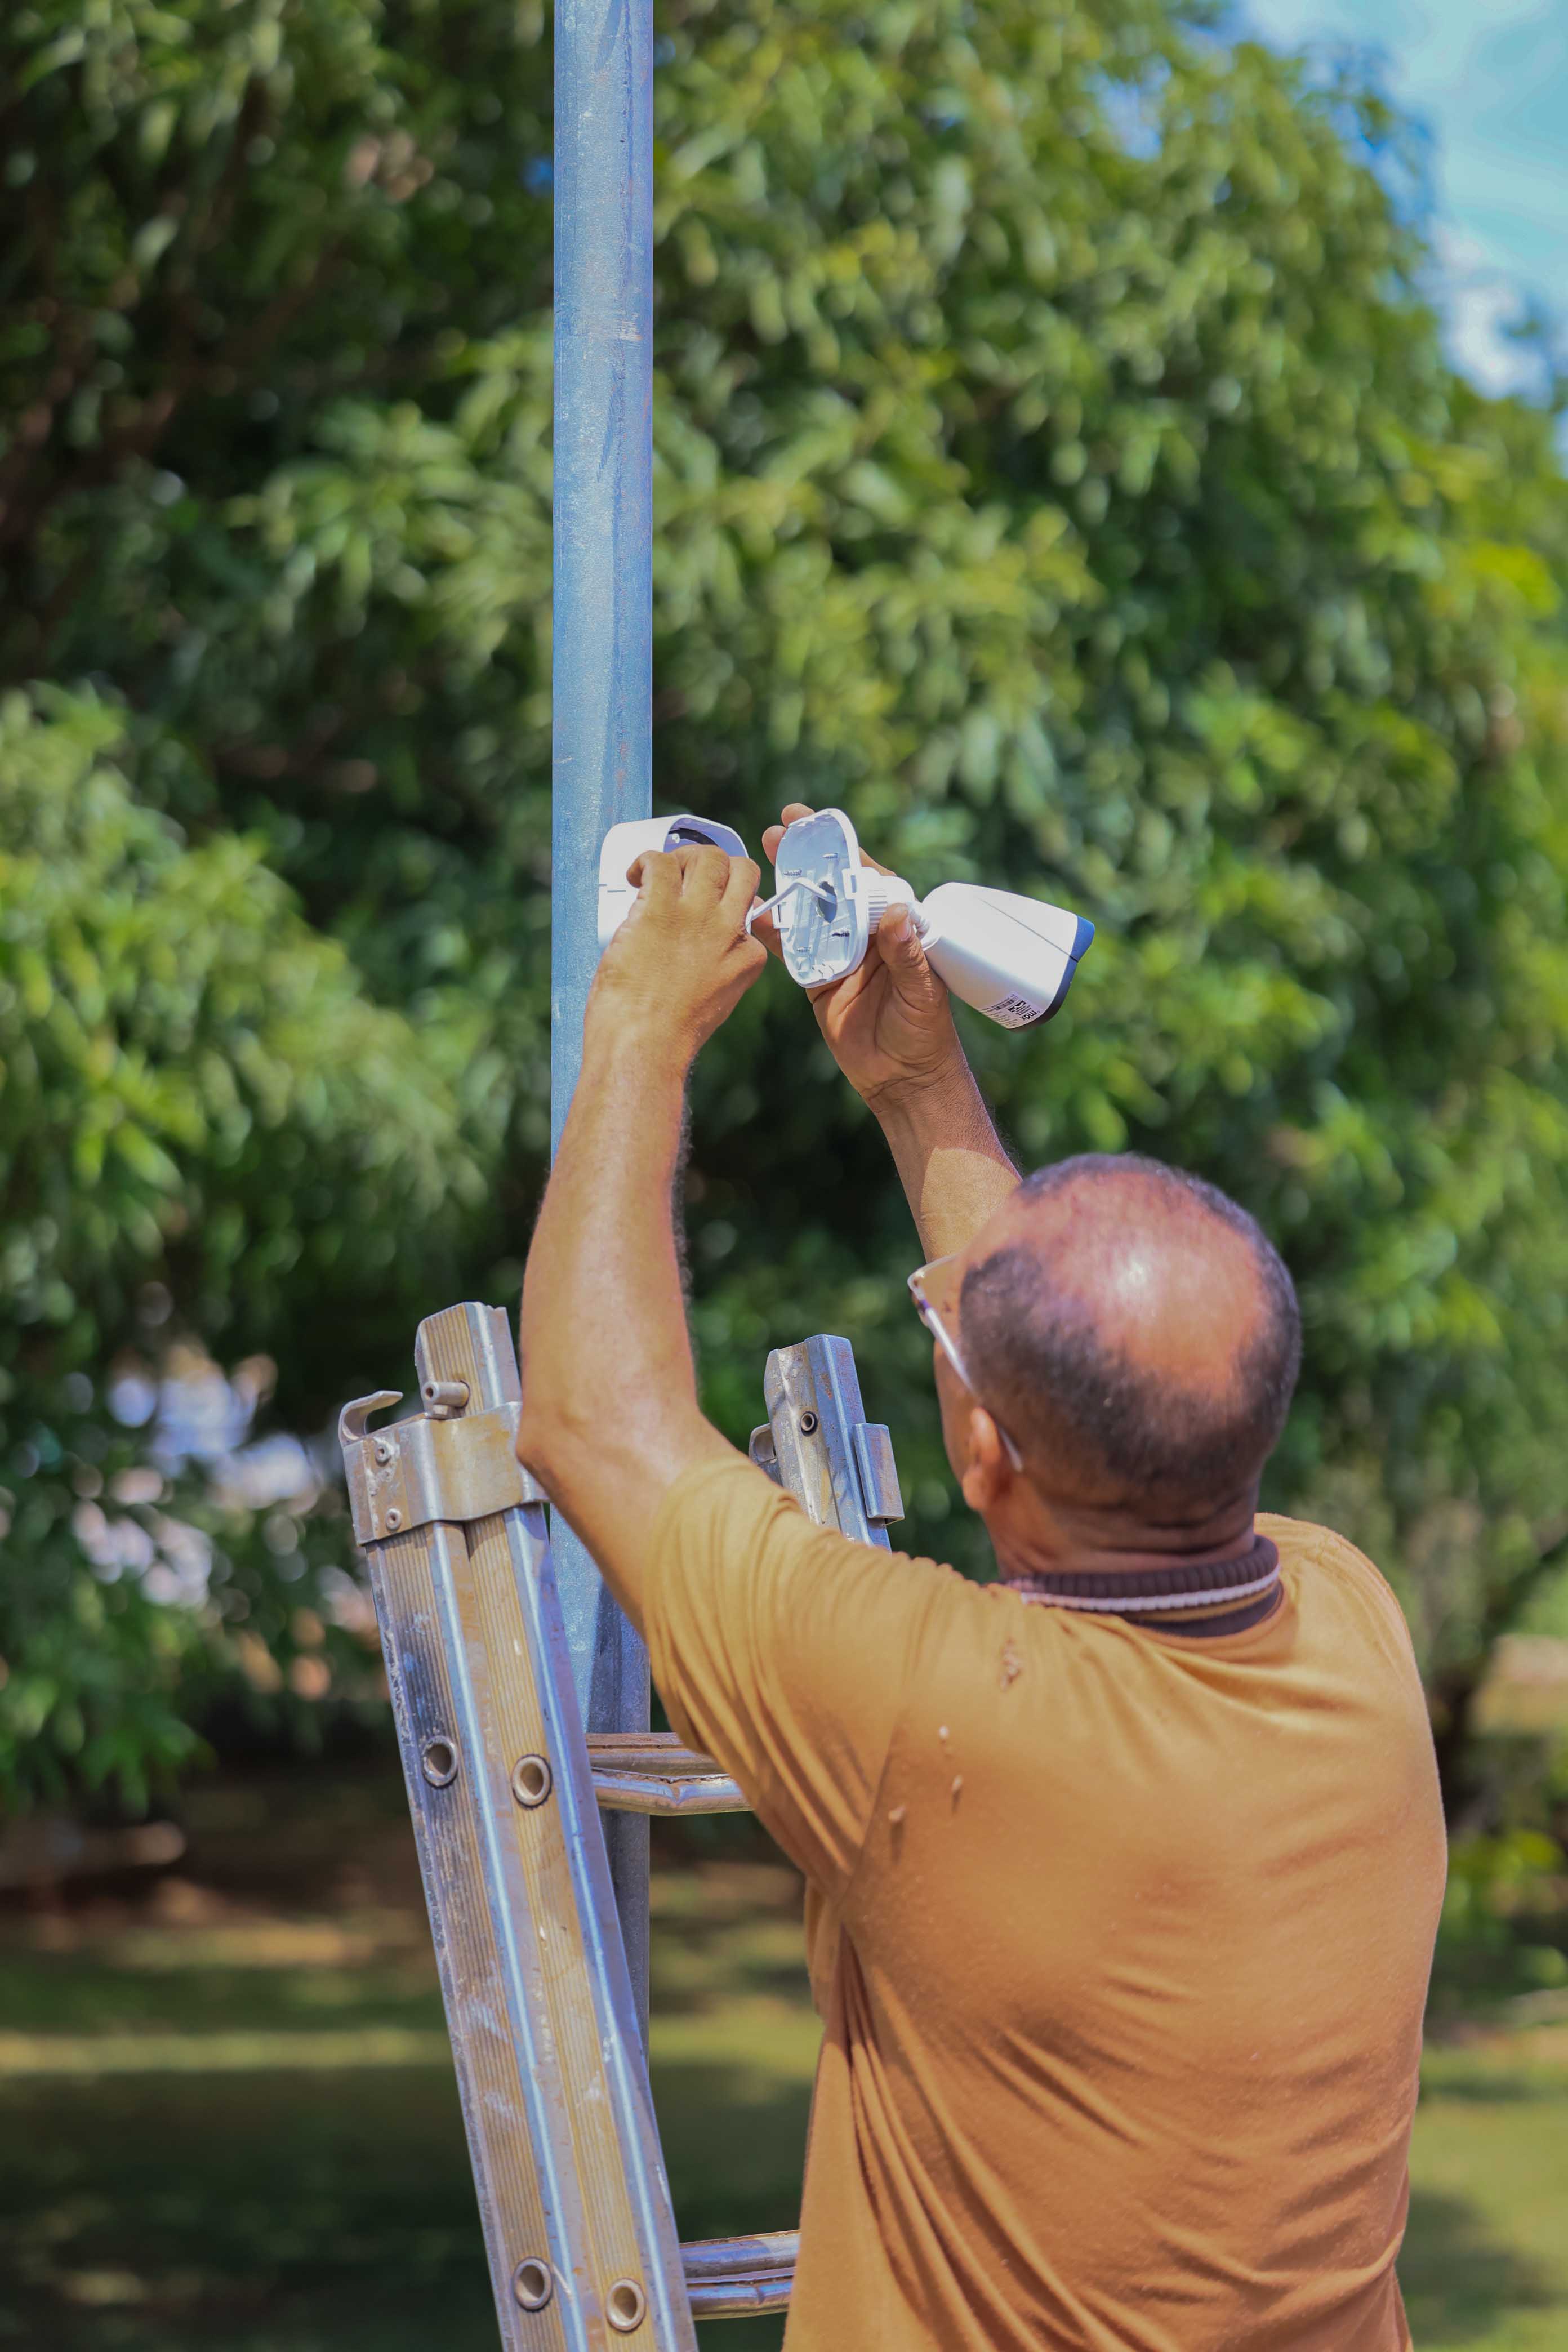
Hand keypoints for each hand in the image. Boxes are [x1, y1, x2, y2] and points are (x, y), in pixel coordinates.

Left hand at [587, 844, 766, 1059]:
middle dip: (717, 866)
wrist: (644, 1045)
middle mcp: (729, 930)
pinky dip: (645, 861)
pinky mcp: (660, 908)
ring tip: (661, 873)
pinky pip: (660, 861)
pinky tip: (633, 875)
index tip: (703, 917)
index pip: (749, 914)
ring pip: (709, 857)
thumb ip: (715, 967)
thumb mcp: (713, 1000)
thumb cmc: (667, 1035)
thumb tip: (690, 945)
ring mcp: (697, 916)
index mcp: (748, 956)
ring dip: (684, 857)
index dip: (725, 910)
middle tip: (689, 877)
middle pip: (741, 871)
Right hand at [757, 803, 961, 1107]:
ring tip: (762, 852)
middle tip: (781, 828)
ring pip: (809, 913)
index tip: (822, 825)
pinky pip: (791, 951)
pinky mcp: (816, 980)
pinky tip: (751, 911)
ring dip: (787, 885)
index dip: (845, 851)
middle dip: (808, 857)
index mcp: (896, 928)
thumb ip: (907, 954)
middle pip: (833, 888)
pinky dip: (771, 931)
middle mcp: (866, 935)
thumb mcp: (921, 992)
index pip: (870, 880)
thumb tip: (899, 913)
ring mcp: (838, 955)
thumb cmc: (924, 1034)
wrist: (901, 1080)